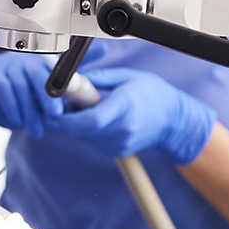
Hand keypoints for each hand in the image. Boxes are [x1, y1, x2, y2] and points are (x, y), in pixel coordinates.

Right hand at [0, 53, 62, 137]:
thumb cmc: (16, 104)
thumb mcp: (39, 102)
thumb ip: (56, 94)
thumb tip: (78, 89)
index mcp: (39, 60)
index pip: (54, 65)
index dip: (62, 82)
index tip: (69, 102)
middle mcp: (22, 57)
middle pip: (37, 72)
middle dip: (48, 95)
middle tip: (55, 115)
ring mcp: (4, 64)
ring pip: (20, 84)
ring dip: (29, 110)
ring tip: (36, 131)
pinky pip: (2, 88)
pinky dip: (12, 107)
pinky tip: (16, 123)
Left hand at [46, 68, 216, 164]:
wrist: (174, 121)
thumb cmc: (153, 94)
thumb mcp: (127, 76)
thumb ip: (98, 78)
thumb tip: (73, 77)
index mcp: (125, 106)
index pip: (92, 119)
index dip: (68, 118)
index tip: (54, 110)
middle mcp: (122, 128)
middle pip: (82, 129)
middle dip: (67, 118)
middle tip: (65, 103)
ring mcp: (120, 143)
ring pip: (84, 135)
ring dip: (77, 123)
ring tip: (87, 107)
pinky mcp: (117, 151)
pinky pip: (93, 140)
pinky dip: (89, 130)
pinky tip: (99, 117)